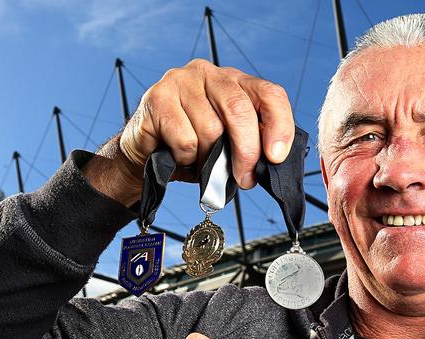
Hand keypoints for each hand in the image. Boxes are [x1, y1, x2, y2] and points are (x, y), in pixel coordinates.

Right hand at [120, 59, 294, 188]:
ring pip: (211, 129)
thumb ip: (251, 143)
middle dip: (247, 151)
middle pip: (240, 110)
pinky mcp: (158, 97)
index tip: (276, 157)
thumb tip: (272, 160)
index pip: (269, 94)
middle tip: (244, 178)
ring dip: (208, 159)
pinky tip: (178, 156)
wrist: (145, 153)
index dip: (279, 126)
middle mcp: (210, 73)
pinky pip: (185, 139)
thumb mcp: (228, 143)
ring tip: (199, 162)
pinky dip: (186, 159)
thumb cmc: (190, 147)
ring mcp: (181, 81)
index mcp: (235, 81)